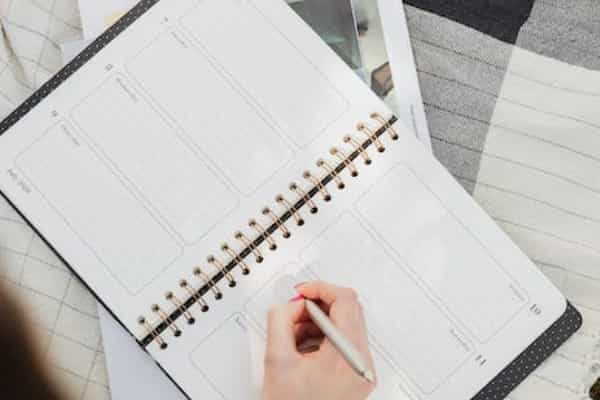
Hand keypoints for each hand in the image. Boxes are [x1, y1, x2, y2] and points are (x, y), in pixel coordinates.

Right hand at [263, 281, 375, 399]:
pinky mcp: (357, 377)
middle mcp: (362, 364)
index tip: (303, 292)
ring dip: (319, 324)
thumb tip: (291, 304)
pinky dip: (324, 339)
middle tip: (295, 312)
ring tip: (294, 337)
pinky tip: (303, 350)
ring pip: (346, 327)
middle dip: (318, 307)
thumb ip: (280, 320)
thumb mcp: (276, 360)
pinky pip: (344, 344)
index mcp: (347, 357)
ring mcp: (362, 372)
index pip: (345, 302)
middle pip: (349, 312)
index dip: (321, 289)